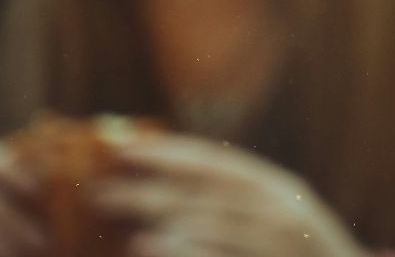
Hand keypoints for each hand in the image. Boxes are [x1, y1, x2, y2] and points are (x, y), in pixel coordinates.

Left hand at [91, 134, 363, 256]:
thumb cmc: (297, 253)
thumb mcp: (273, 218)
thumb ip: (228, 202)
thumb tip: (159, 183)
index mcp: (280, 188)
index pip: (218, 163)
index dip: (168, 153)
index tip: (118, 148)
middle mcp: (285, 211)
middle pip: (208, 195)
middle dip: (151, 192)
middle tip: (98, 193)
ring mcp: (285, 243)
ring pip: (219, 229)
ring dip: (170, 227)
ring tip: (126, 233)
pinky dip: (193, 254)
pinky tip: (152, 249)